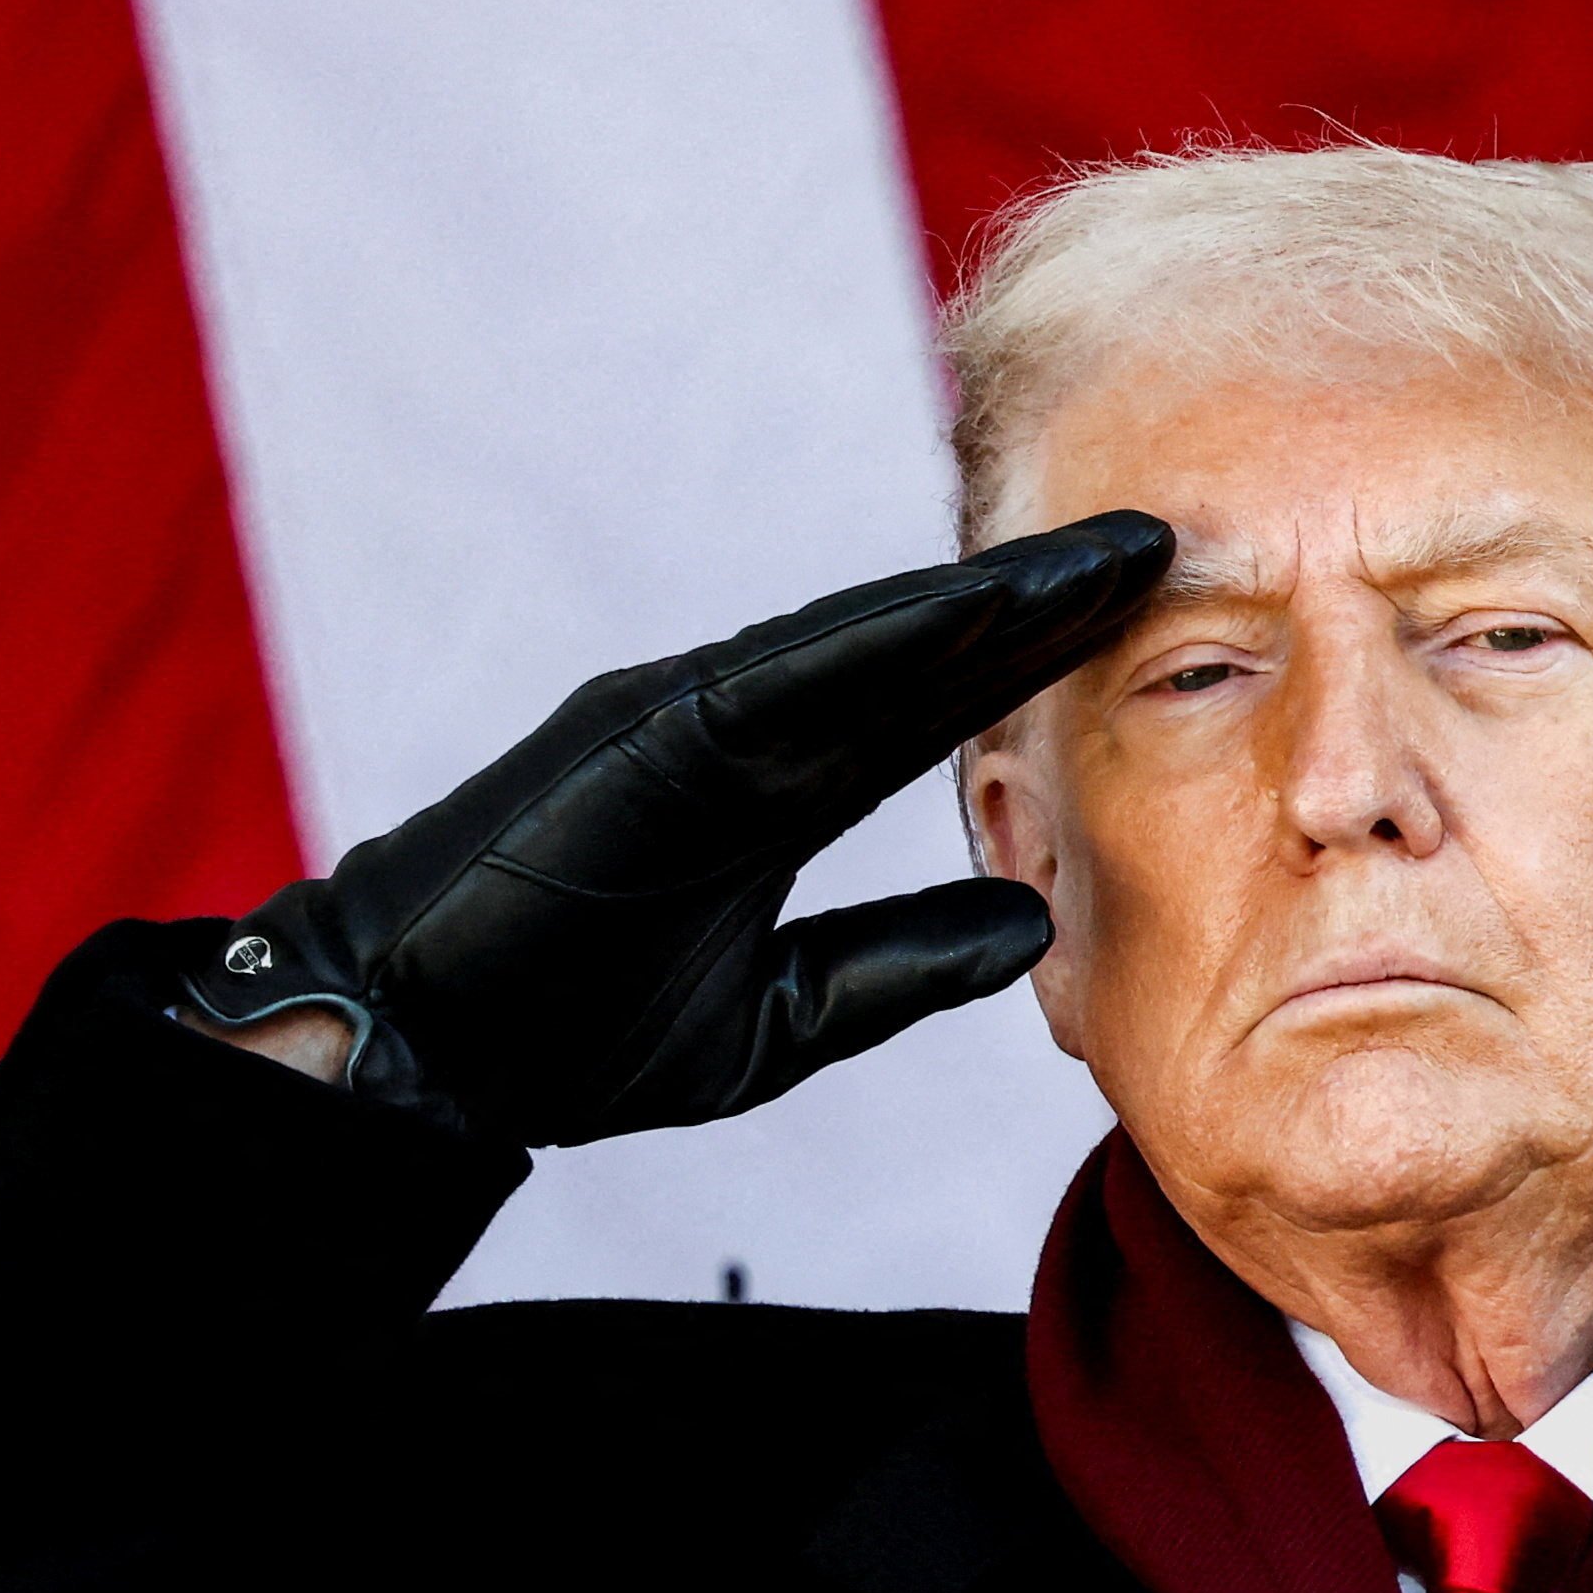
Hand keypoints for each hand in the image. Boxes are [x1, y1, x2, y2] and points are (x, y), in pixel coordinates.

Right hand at [179, 512, 1173, 1147]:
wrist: (418, 1050)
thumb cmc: (564, 1027)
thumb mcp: (778, 1013)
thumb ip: (897, 964)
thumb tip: (1030, 926)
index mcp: (775, 788)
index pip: (936, 707)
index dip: (1044, 661)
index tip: (1163, 621)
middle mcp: (743, 730)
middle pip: (927, 652)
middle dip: (1049, 603)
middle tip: (1174, 543)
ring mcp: (694, 719)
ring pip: (873, 643)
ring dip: (994, 600)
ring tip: (1113, 557)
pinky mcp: (647, 733)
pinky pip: (786, 677)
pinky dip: (882, 639)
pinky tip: (975, 608)